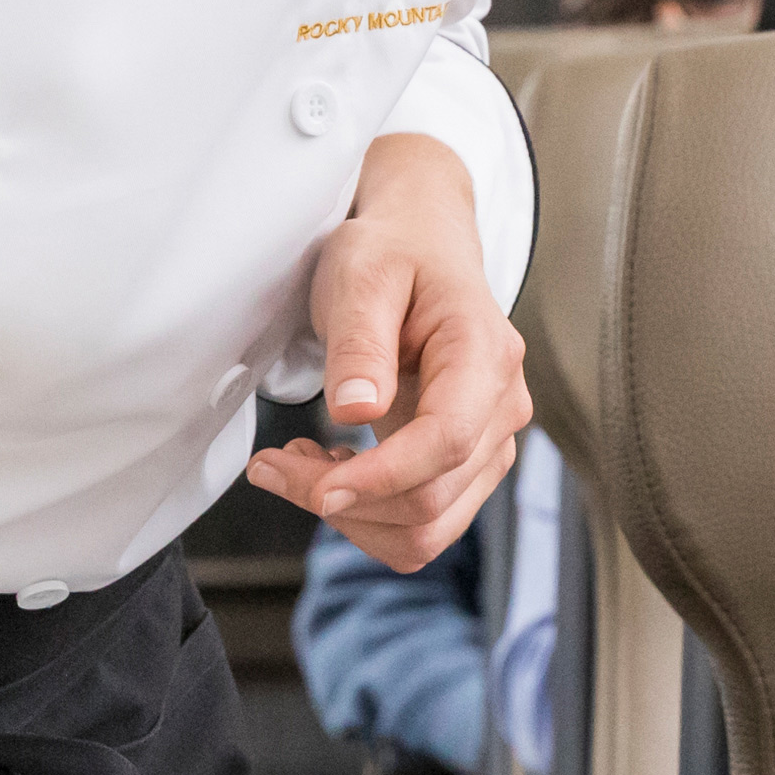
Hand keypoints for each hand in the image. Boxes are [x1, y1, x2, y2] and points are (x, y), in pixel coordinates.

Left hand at [244, 135, 527, 571]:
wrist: (421, 246)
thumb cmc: (392, 255)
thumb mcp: (360, 279)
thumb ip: (359, 345)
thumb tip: (354, 412)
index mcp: (485, 356)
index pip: (446, 442)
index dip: (380, 478)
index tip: (313, 487)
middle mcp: (503, 408)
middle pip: (431, 500)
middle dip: (342, 500)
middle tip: (272, 465)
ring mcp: (489, 442)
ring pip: (427, 528)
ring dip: (352, 517)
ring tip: (294, 465)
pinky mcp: (465, 463)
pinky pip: (421, 521)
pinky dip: (367, 515)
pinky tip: (328, 470)